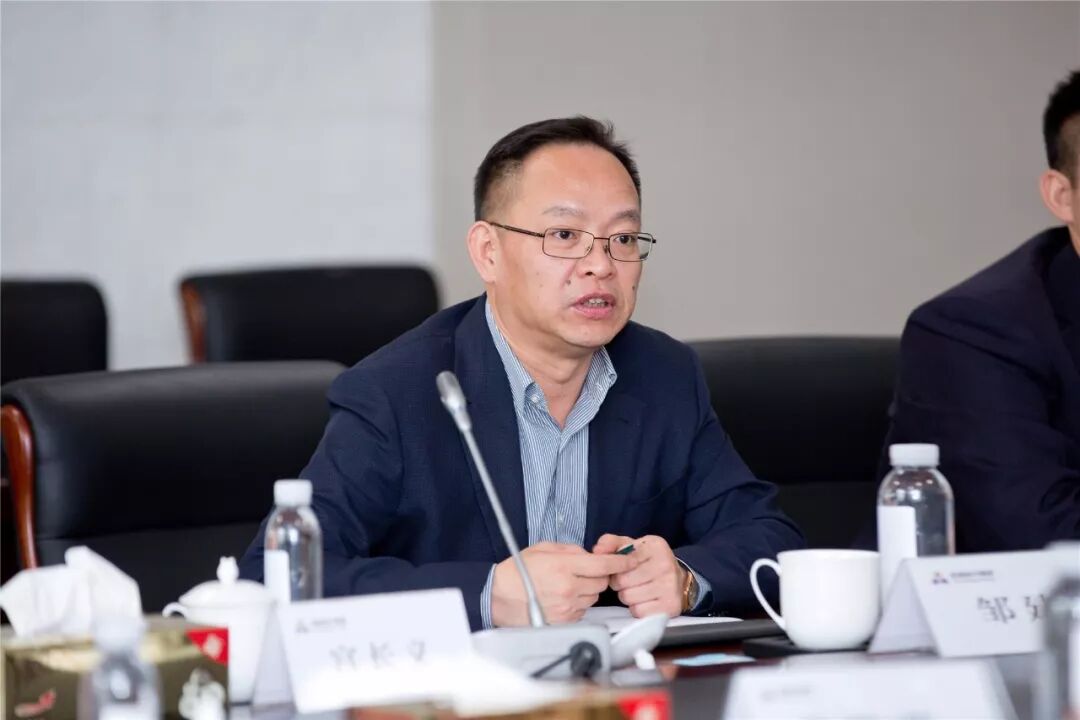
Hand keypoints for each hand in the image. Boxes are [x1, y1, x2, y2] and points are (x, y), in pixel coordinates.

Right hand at [491, 542, 638, 626]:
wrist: (497, 597)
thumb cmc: (517, 571)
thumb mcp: (543, 549)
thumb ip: (571, 550)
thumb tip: (591, 555)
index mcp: (564, 567)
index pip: (603, 565)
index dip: (620, 562)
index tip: (630, 559)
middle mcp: (569, 588)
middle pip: (601, 582)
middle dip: (597, 575)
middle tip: (582, 571)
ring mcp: (567, 608)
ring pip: (593, 597)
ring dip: (587, 590)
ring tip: (566, 585)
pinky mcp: (564, 622)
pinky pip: (582, 610)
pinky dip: (578, 603)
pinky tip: (560, 598)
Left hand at [593, 534, 685, 617]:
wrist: (678, 579)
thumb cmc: (649, 562)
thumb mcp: (632, 545)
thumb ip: (611, 543)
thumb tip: (597, 550)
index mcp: (656, 546)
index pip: (621, 562)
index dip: (616, 568)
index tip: (622, 569)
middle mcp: (666, 565)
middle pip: (622, 581)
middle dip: (619, 583)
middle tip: (628, 581)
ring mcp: (670, 587)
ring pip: (628, 597)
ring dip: (627, 596)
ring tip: (636, 589)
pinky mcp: (670, 607)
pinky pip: (638, 611)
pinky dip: (636, 608)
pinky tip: (644, 600)